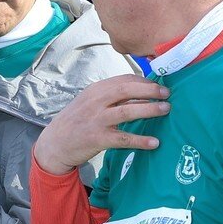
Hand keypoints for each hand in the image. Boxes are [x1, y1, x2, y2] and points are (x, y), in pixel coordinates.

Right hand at [33, 75, 169, 174]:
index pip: (123, 80)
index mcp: (96, 90)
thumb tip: (143, 91)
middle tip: (167, 93)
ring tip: (166, 109)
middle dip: (149, 90)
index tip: (160, 84)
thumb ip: (112, 96)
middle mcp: (95, 102)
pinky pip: (123, 138)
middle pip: (126, 90)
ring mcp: (96, 120)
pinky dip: (140, 140)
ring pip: (127, 112)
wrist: (55, 143)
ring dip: (149, 109)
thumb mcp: (91, 103)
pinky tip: (154, 142)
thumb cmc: (78, 121)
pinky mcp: (98, 139)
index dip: (144, 81)